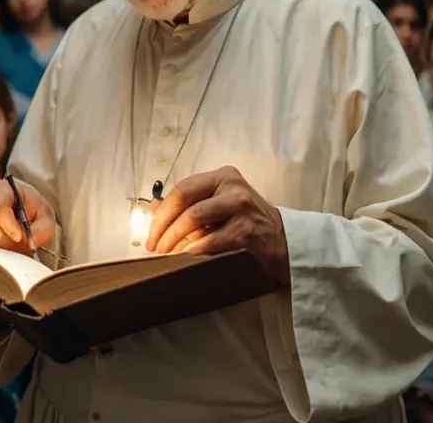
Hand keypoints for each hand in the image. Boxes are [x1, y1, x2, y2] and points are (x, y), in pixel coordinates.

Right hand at [0, 178, 54, 256]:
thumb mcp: (45, 217)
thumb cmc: (33, 212)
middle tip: (20, 245)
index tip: (20, 237)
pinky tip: (1, 247)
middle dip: (6, 240)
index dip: (9, 225)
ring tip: (13, 246)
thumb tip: (32, 240)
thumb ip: (43, 228)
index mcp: (0, 188)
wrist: (24, 216)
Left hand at [145, 166, 289, 284]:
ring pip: (195, 219)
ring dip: (175, 239)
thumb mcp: (221, 203)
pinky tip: (185, 256)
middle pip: (186, 202)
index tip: (152, 230)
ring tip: (166, 253)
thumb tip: (154, 213)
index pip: (183, 188)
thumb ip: (193, 204)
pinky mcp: (246, 231)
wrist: (281, 238)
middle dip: (164, 226)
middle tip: (155, 245)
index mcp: (222, 176)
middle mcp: (232, 187)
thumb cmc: (245, 220)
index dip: (162, 211)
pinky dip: (194, 249)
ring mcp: (241, 207)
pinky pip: (211, 240)